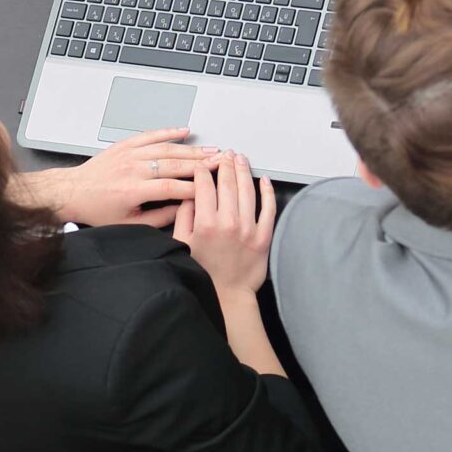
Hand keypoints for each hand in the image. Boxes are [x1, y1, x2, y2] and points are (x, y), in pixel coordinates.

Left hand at [27, 127, 218, 227]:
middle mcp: (133, 169)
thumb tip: (182, 210)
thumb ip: (158, 217)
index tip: (212, 187)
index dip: (194, 187)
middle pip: (173, 164)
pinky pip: (150, 135)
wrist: (72, 193)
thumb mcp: (128, 224)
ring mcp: (129, 154)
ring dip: (191, 148)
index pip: (171, 187)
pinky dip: (169, 132)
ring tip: (211, 150)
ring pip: (166, 148)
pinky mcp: (125, 145)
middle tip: (221, 162)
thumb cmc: (98, 211)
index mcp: (133, 191)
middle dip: (201, 163)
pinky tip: (185, 131)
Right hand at [174, 151, 276, 294]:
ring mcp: (248, 229)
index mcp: (206, 224)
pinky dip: (267, 191)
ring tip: (241, 159)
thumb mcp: (183, 244)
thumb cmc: (204, 272)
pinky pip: (268, 208)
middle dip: (225, 165)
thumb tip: (189, 195)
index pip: (205, 186)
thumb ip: (184, 216)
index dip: (203, 171)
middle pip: (228, 183)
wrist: (227, 296)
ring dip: (244, 171)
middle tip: (225, 155)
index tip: (203, 166)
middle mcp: (228, 223)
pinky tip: (263, 180)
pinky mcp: (263, 236)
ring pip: (247, 191)